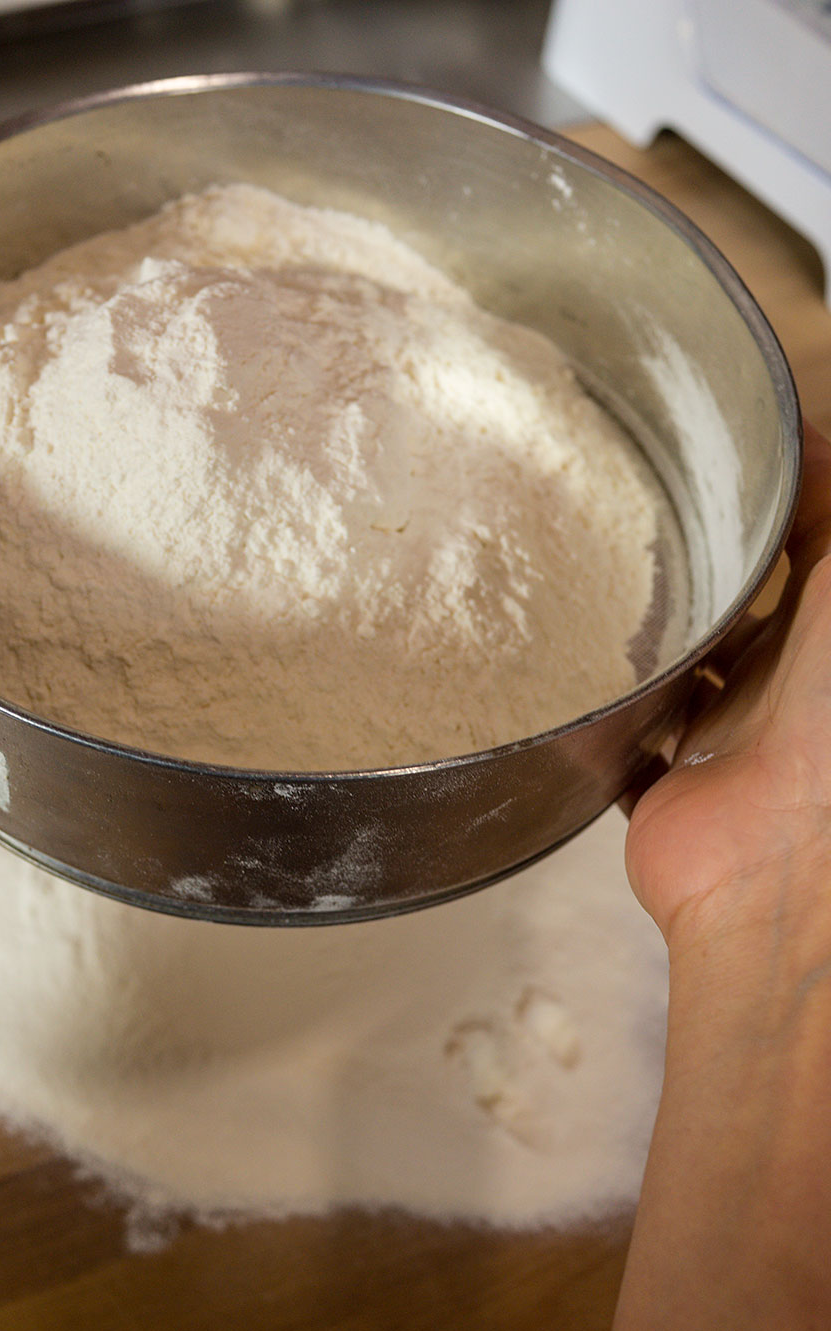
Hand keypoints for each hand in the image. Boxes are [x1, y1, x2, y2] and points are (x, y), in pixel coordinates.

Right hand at [625, 424, 830, 944]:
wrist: (794, 869)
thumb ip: (829, 498)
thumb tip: (795, 427)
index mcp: (827, 633)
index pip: (789, 550)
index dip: (749, 505)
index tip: (690, 455)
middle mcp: (782, 682)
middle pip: (725, 606)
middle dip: (678, 566)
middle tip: (616, 509)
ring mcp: (723, 737)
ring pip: (669, 670)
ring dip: (632, 638)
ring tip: (575, 574)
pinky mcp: (666, 784)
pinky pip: (623, 744)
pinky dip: (597, 717)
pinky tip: (560, 672)